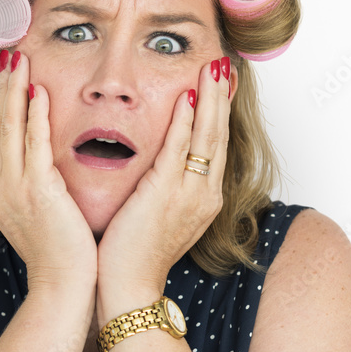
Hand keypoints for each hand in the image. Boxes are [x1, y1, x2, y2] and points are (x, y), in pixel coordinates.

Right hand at [0, 49, 97, 291]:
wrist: (64, 285)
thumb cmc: (59, 251)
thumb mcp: (40, 211)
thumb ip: (37, 182)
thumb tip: (44, 160)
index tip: (6, 74)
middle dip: (3, 88)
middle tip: (9, 54)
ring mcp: (13, 190)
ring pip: (10, 130)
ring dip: (15, 92)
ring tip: (20, 61)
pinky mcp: (37, 193)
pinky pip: (33, 147)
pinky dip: (34, 118)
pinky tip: (39, 93)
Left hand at [97, 57, 230, 314]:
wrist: (128, 287)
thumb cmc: (136, 255)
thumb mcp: (159, 216)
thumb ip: (165, 187)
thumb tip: (160, 165)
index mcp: (204, 199)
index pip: (215, 147)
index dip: (218, 114)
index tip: (218, 85)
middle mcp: (204, 194)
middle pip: (219, 136)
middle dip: (221, 98)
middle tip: (222, 64)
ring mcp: (189, 195)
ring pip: (206, 138)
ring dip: (210, 100)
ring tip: (212, 68)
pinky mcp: (166, 195)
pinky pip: (180, 151)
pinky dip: (186, 124)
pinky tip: (187, 99)